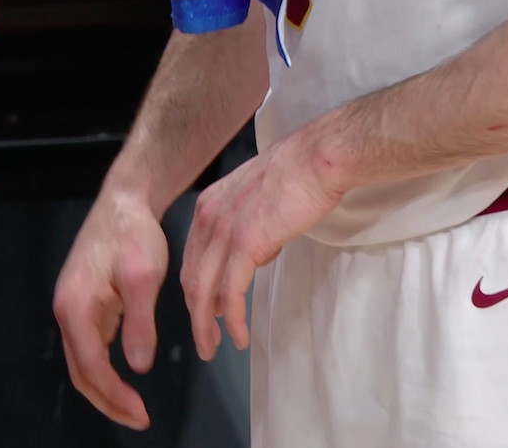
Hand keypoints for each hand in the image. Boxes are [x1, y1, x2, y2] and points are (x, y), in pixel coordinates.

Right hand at [53, 191, 167, 429]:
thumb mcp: (143, 276)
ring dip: (105, 388)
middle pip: (81, 371)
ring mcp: (74, 308)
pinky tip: (125, 378)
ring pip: (84, 362)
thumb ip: (139, 323)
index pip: (92, 366)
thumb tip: (138, 366)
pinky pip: (91, 346)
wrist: (124, 202)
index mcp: (75, 306)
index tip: (141, 413)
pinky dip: (105, 368)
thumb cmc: (133, 233)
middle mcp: (67, 311)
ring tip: (133, 407)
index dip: (115, 394)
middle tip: (138, 419)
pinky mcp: (85, 305)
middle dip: (108, 400)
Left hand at [180, 133, 344, 360]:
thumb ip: (249, 227)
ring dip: (206, 326)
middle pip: (191, 278)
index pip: (193, 258)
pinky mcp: (245, 245)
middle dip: (195, 315)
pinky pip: (230, 293)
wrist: (315, 159)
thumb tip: (258, 254)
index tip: (203, 312)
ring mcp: (224, 232)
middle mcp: (208, 219)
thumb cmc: (298, 175)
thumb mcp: (258, 200)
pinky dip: (232, 319)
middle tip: (204, 340)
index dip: (196, 290)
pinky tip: (238, 335)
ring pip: (204, 291)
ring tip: (214, 348)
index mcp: (208, 207)